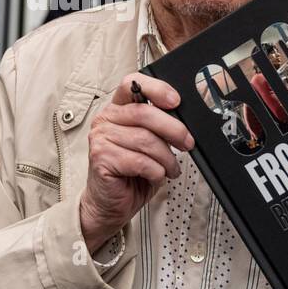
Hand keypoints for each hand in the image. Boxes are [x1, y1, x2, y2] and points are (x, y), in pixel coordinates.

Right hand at [78, 73, 194, 252]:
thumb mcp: (148, 144)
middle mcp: (105, 120)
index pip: (131, 83)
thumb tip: (183, 121)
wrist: (109, 204)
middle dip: (173, 129)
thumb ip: (157, 127)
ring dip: (167, 158)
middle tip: (187, 143)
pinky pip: (141, 162)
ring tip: (170, 168)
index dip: (156, 88)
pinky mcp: (101, 159)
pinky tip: (154, 176)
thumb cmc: (130, 173)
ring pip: (146, 140)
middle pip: (145, 113)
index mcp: (116, 109)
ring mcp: (100, 139)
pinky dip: (156, 172)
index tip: (176, 101)